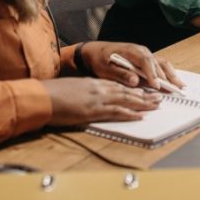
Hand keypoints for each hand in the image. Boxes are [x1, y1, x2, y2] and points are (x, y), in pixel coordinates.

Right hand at [43, 77, 160, 125]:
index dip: (133, 88)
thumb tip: (89, 97)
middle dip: (143, 95)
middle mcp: (98, 89)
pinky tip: (140, 116)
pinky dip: (129, 114)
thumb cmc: (52, 93)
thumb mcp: (71, 88)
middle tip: (158, 97)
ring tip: (155, 105)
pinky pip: (116, 112)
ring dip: (142, 103)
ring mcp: (97, 99)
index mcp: (93, 83)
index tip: (144, 91)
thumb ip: (84, 91)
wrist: (41, 96)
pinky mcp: (93, 111)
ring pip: (125, 100)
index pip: (118, 85)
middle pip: (126, 91)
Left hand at [79, 41, 184, 89]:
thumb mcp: (105, 68)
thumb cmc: (100, 60)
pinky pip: (160, 65)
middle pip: (157, 63)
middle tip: (174, 90)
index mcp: (131, 50)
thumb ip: (120, 74)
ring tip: (180, 86)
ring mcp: (145, 54)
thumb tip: (135, 81)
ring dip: (171, 75)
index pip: (145, 61)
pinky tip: (175, 81)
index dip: (152, 74)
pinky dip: (168, 73)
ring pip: (161, 63)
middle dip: (166, 77)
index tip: (156, 86)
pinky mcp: (146, 59)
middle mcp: (141, 50)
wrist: (96, 52)